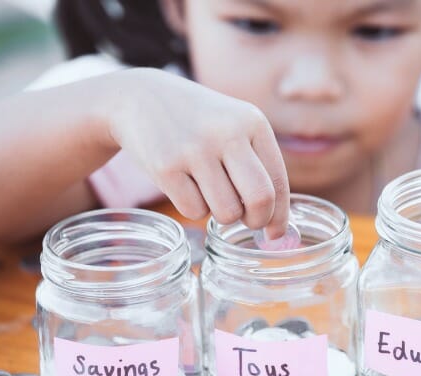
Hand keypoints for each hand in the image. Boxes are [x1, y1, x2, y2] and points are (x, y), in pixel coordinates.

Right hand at [98, 68, 288, 237]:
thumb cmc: (198, 123)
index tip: (275, 233)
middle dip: (258, 220)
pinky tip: (185, 185)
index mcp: (253, 122)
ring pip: (227, 212)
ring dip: (222, 214)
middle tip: (248, 222)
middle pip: (260, 199)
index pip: (278, 181)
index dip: (280, 215)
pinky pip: (194, 212)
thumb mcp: (234, 126)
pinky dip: (193, 208)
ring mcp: (195, 149)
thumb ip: (259, 165)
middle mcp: (227, 133)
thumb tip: (277, 223)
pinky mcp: (165, 167)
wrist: (140, 97)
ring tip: (210, 191)